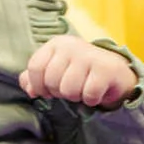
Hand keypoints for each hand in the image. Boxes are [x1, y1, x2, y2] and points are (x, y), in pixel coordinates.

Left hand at [20, 36, 137, 108]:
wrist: (115, 72)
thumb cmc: (80, 73)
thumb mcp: (55, 71)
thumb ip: (35, 78)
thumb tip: (28, 89)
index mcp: (56, 44)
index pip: (34, 67)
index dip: (38, 85)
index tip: (46, 91)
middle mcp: (71, 46)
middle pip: (51, 81)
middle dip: (59, 92)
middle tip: (70, 88)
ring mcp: (89, 55)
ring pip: (69, 90)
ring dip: (76, 97)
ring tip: (83, 89)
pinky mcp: (106, 69)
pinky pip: (88, 94)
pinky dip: (91, 100)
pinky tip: (96, 92)